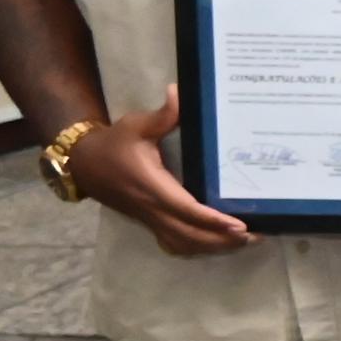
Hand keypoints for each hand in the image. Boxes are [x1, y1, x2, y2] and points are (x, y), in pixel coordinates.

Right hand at [71, 90, 252, 256]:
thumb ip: (162, 114)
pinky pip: (173, 243)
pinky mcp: (148, 222)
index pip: (186, 209)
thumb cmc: (114, 144)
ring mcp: (150, 219)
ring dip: (213, 246)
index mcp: (152, 187)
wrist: (84, 164)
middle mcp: (152, 208)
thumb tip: (179, 93)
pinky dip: (196, 247)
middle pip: (190, 234)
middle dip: (222, 239)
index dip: (212, 220)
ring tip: (244, 241)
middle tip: (256, 235)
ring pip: (184, 243)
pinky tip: (217, 245)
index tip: (239, 224)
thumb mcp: (135, 125)